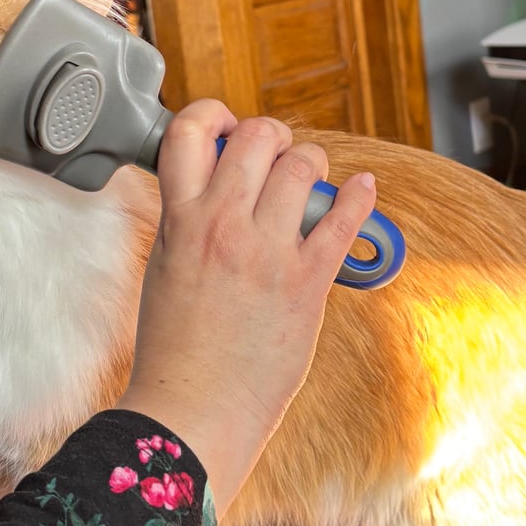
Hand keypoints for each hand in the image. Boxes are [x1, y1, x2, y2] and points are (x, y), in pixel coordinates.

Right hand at [117, 99, 376, 514]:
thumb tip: (216, 192)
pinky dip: (358, 196)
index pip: (190, 131)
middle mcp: (223, 225)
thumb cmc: (174, 351)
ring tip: (308, 180)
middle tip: (274, 153)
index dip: (212, 115)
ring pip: (303, 165)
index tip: (226, 127)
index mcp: (179, 221)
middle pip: (258, 136)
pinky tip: (361, 189)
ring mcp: (268, 252)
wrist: (191, 410)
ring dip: (310, 164)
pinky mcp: (307, 283)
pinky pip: (343, 219)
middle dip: (270, 136)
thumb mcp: (164, 270)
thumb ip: (187, 223)